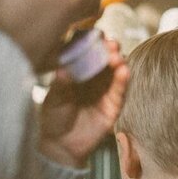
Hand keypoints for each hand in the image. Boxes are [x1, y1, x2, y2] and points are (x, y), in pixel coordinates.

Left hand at [40, 36, 129, 167]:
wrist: (60, 145)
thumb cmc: (54, 117)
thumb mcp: (54, 98)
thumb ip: (61, 84)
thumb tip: (63, 69)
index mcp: (77, 69)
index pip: (87, 49)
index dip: (91, 40)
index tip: (92, 33)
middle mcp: (93, 76)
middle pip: (105, 56)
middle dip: (108, 47)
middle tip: (108, 43)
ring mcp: (105, 89)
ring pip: (116, 70)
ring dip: (118, 60)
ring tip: (116, 56)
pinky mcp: (113, 104)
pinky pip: (121, 90)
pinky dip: (124, 79)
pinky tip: (124, 70)